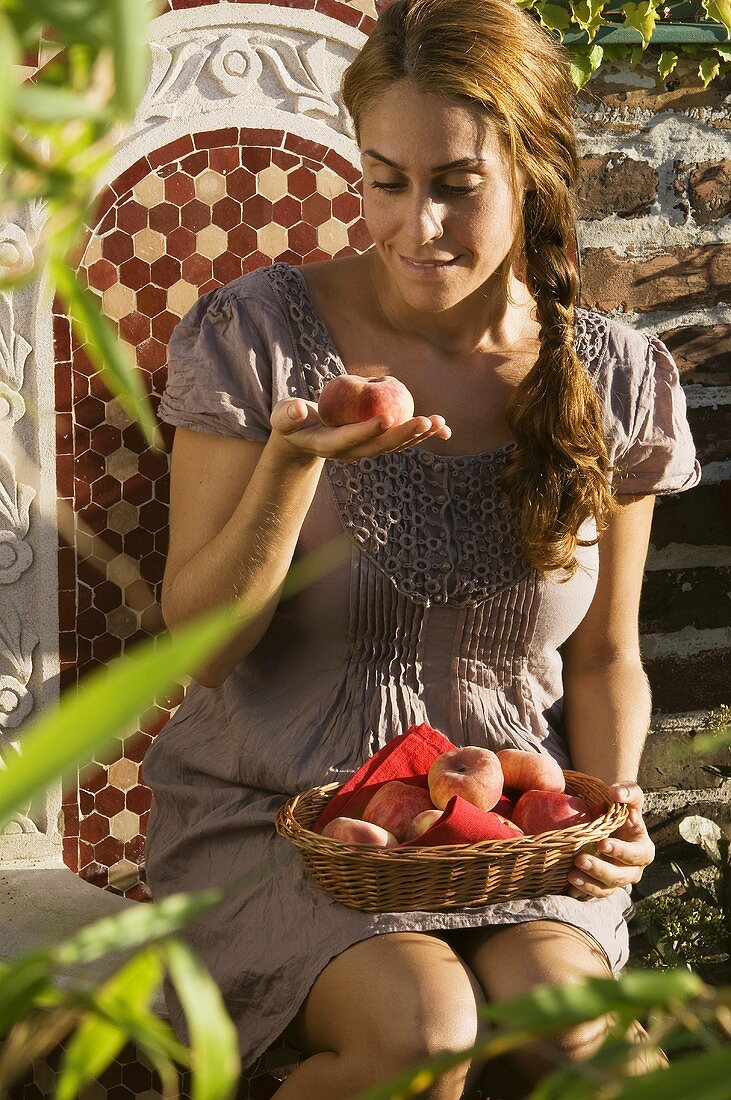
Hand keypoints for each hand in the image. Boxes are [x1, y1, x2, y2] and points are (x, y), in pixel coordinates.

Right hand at [269, 398, 450, 462]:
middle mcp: (351, 452)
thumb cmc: (292, 422)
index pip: (350, 438)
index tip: (386, 418)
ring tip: (440, 424)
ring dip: (419, 436)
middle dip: (403, 435)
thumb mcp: (283, 416)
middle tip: (424, 421)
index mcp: (329, 445)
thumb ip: (287, 414)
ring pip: (395, 446)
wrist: (303, 436)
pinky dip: (422, 435)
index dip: (367, 430)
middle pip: (379, 446)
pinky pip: (401, 440)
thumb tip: (298, 410)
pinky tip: (444, 428)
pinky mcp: (377, 443)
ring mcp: (366, 449)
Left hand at [566, 781, 654, 899]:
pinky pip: (592, 894)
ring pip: (606, 889)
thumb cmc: (621, 809)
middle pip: (620, 877)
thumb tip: (616, 793)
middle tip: (580, 859)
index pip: (636, 854)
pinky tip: (568, 888)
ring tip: (571, 875)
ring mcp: (616, 881)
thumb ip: (628, 791)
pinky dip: (581, 893)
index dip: (621, 851)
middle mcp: (632, 870)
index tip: (602, 843)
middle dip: (600, 870)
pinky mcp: (600, 886)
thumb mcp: (629, 797)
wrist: (608, 823)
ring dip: (589, 885)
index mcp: (643, 850)